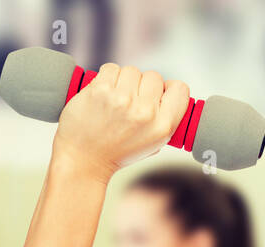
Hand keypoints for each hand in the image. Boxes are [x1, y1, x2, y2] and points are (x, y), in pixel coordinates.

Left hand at [52, 63, 190, 181]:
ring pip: (132, 70)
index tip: (157, 94)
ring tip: (114, 100)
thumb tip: (169, 92)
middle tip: (129, 103)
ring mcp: (122, 99)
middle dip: (142, 86)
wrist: (84, 160)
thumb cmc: (116, 152)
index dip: (168, 88)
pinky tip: (103, 95)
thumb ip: (165, 118)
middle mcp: (145, 112)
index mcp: (162, 127)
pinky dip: (107, 78)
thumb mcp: (153, 144)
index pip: (180, 89)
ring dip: (123, 81)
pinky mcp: (101, 89)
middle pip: (154, 76)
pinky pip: (111, 68)